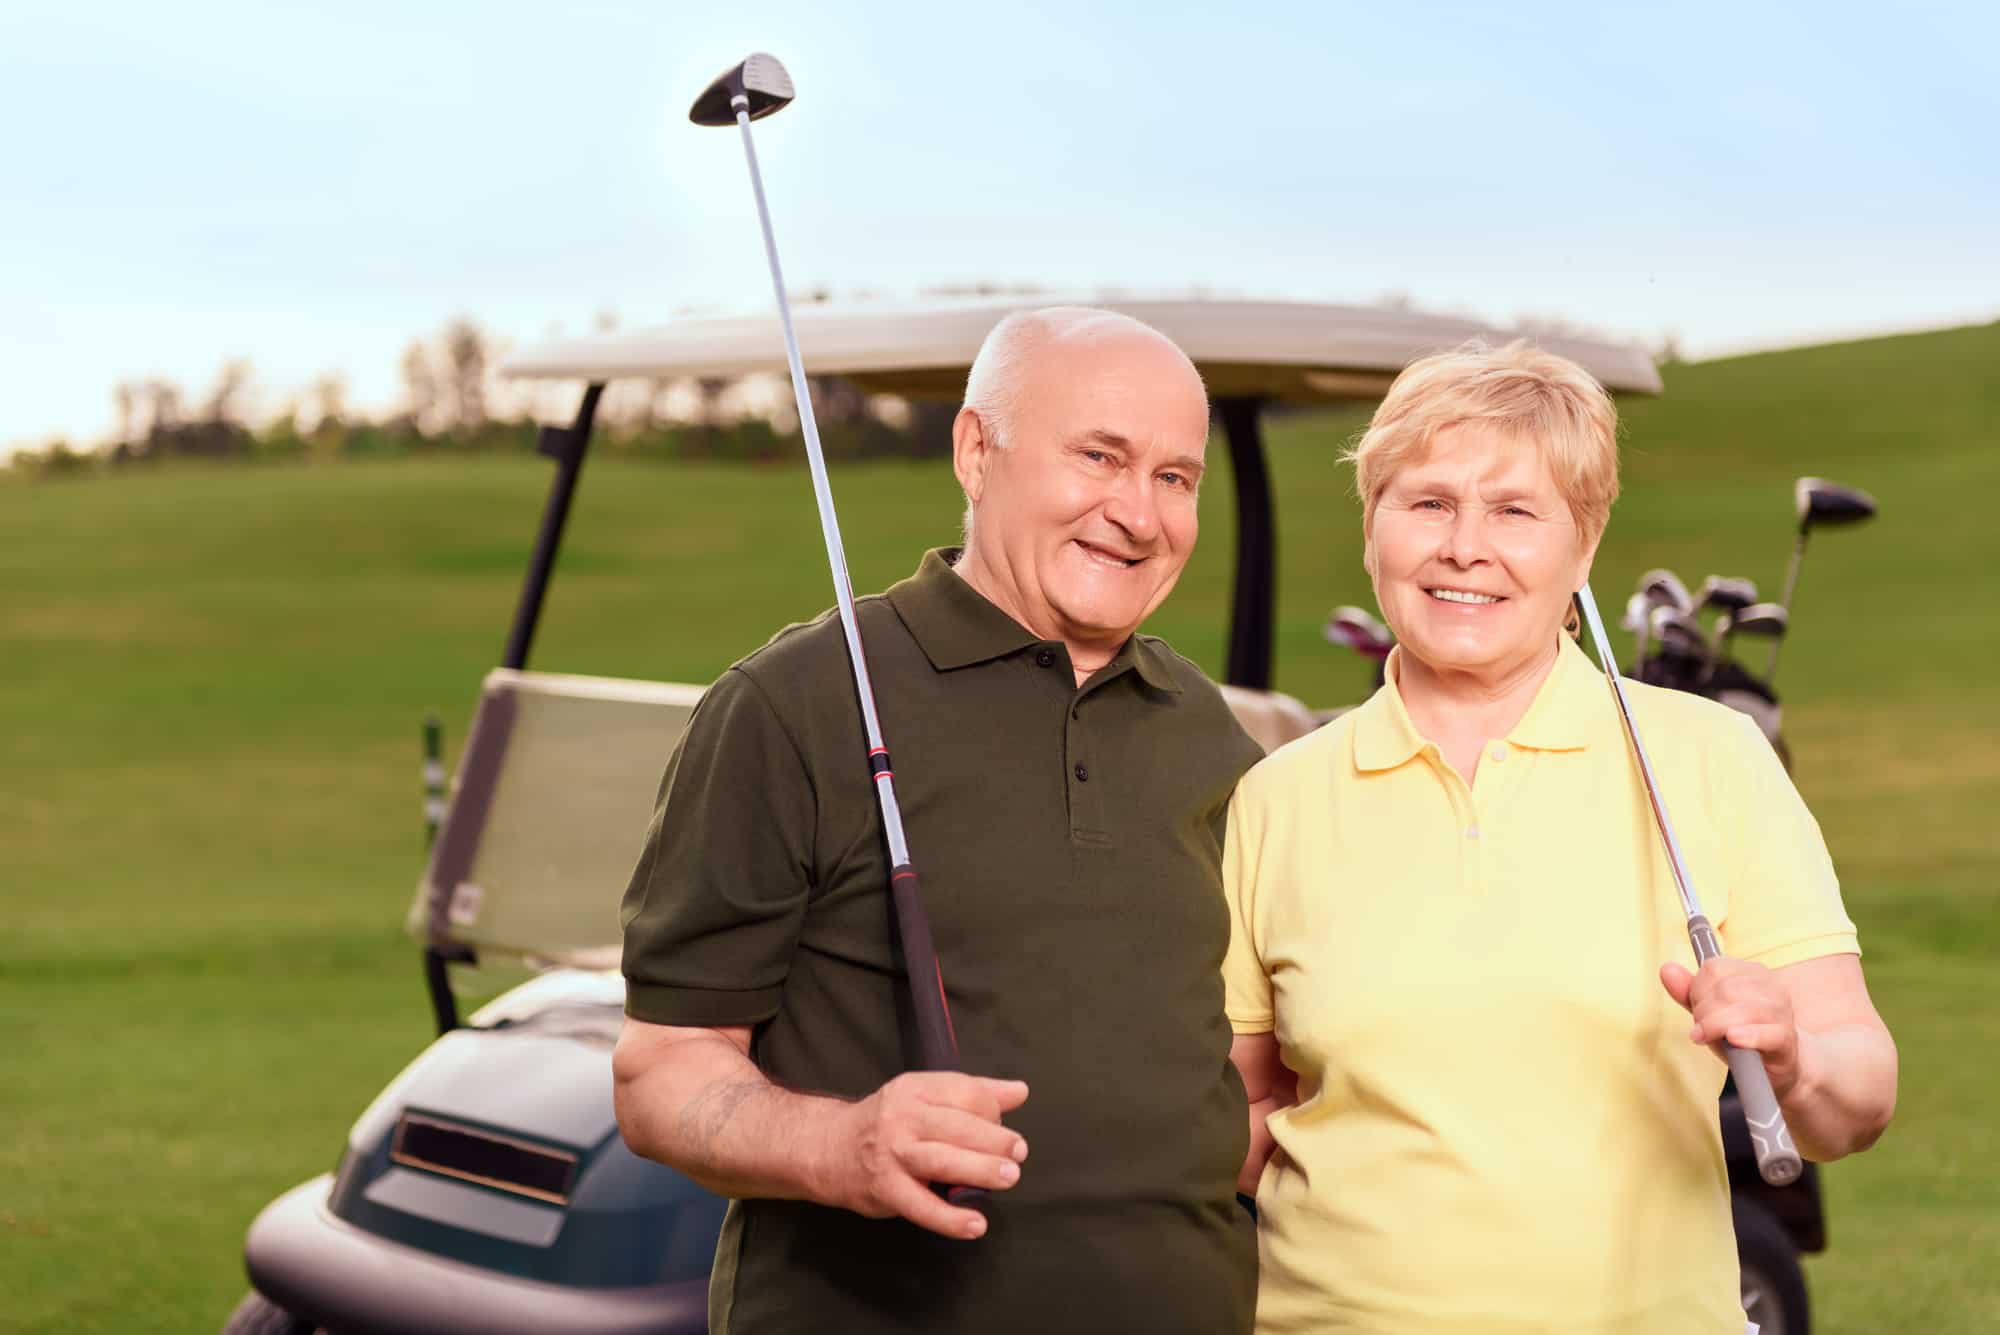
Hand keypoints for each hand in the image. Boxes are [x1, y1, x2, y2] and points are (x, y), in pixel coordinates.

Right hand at [818, 1072, 1029, 1239]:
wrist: (828, 1148)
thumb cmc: (887, 1122)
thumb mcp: (924, 1096)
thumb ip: (973, 1093)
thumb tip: (1020, 1091)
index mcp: (915, 1089)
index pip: (963, 1091)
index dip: (991, 1109)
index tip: (1002, 1126)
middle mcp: (902, 1117)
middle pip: (957, 1125)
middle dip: (994, 1139)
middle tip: (1019, 1153)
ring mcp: (892, 1153)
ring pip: (942, 1160)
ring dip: (980, 1170)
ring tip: (1009, 1178)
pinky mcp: (885, 1188)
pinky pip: (922, 1206)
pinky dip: (950, 1219)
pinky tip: (976, 1224)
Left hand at [1660, 959, 1800, 1097]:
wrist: (1775, 1067)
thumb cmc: (1739, 1034)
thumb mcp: (1709, 1011)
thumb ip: (1687, 991)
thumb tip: (1667, 969)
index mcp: (1753, 972)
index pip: (1714, 968)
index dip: (1697, 989)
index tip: (1698, 1008)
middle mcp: (1771, 987)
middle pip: (1725, 989)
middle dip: (1704, 1011)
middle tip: (1703, 1028)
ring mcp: (1782, 1013)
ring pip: (1742, 1009)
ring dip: (1716, 1026)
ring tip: (1710, 1038)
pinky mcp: (1786, 1039)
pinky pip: (1767, 1033)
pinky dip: (1747, 1035)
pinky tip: (1732, 1039)